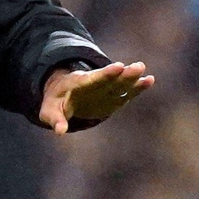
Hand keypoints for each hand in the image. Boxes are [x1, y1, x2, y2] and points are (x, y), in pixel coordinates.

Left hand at [38, 61, 153, 133]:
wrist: (63, 92)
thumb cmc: (55, 101)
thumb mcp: (48, 110)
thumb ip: (54, 119)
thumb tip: (60, 131)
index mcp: (78, 84)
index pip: (93, 78)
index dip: (106, 74)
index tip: (118, 66)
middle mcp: (94, 83)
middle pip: (110, 78)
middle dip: (123, 74)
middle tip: (138, 66)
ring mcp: (104, 88)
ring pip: (120, 82)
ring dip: (131, 77)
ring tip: (143, 70)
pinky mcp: (112, 95)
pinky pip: (126, 90)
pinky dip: (137, 87)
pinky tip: (150, 80)